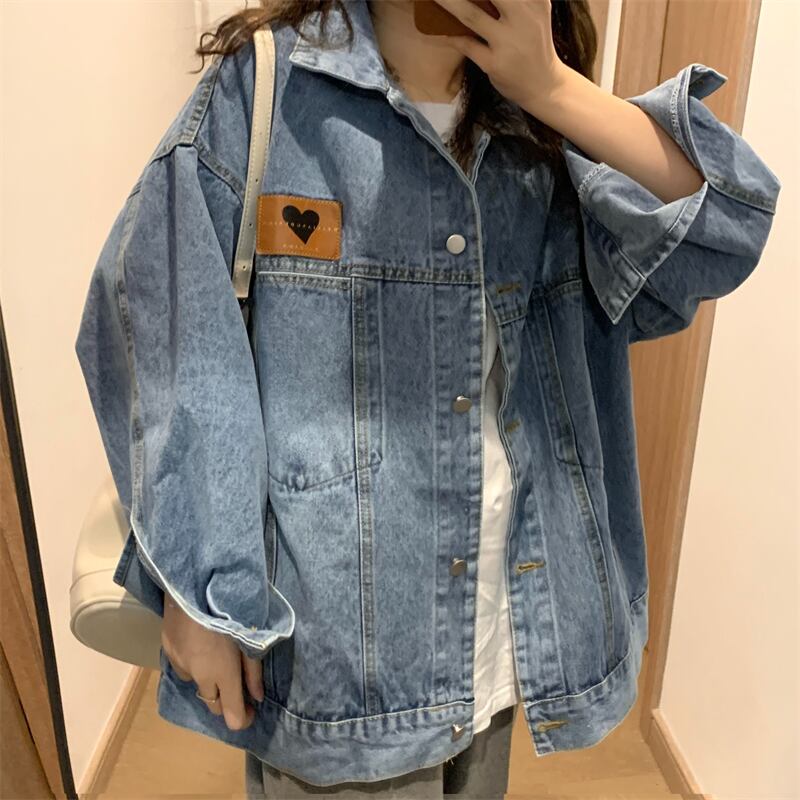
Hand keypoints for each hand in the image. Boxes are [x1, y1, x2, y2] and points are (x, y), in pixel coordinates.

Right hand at [162, 595, 264, 730]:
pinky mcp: (167, 649)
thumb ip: (253, 670)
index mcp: (221, 672)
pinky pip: (183, 667)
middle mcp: (198, 674)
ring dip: (208, 681)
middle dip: (227, 701)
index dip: (243, 718)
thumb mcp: (249, 636)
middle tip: (239, 686)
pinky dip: (194, 664)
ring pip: (196, 684)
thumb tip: (258, 697)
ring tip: (218, 658)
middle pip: (212, 705)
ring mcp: (179, 662)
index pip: (231, 714)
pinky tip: (201, 645)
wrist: (192, 582)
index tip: (252, 710)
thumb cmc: (230, 606)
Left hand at [430, 0, 570, 112]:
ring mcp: (508, 42)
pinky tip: (438, 28)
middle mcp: (524, 16)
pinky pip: (466, 44)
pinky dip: (450, 35)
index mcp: (534, 0)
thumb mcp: (534, 10)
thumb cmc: (533, 41)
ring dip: (447, 2)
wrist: (544, 84)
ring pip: (471, 15)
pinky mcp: (495, 63)